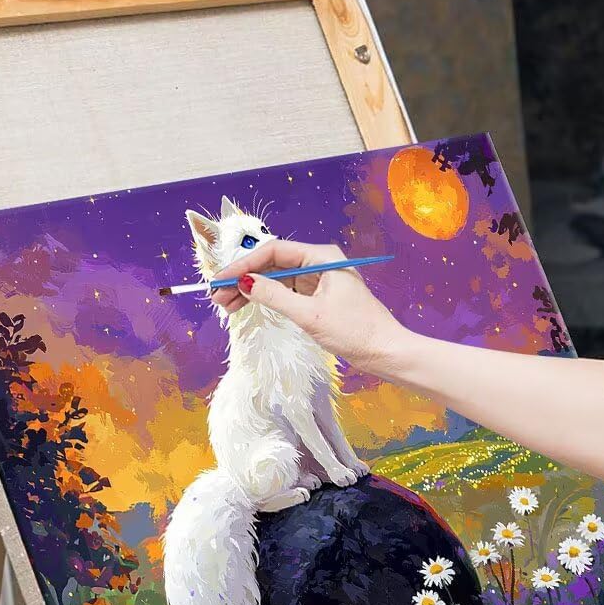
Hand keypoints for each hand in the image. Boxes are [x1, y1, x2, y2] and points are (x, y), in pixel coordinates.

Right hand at [210, 239, 409, 372]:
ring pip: (277, 279)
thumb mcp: (310, 315)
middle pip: (273, 264)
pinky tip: (247, 306)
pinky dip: (267, 299)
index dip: (244, 265)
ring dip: (252, 290)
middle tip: (218, 296)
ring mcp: (320, 279)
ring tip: (226, 306)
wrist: (386, 352)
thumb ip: (275, 296)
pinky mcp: (319, 296)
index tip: (221, 280)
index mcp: (323, 256)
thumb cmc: (355, 332)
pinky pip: (286, 292)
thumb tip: (244, 282)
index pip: (274, 251)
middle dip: (244, 279)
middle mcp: (321, 262)